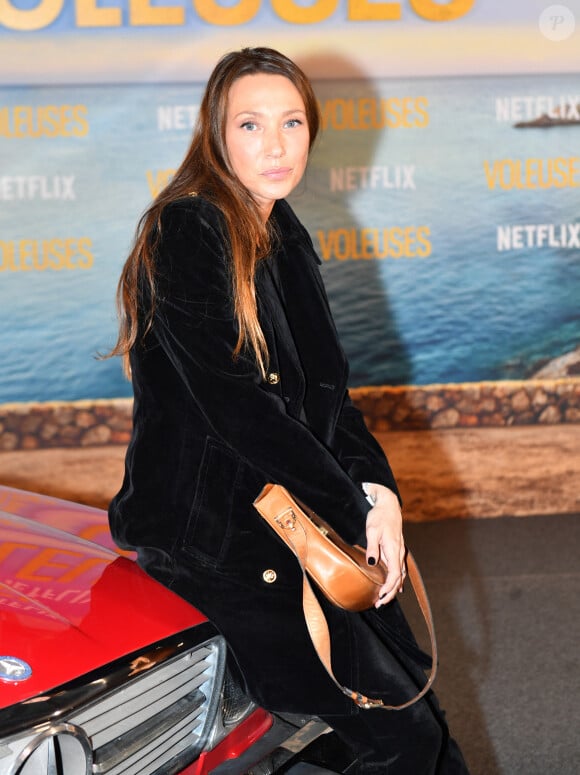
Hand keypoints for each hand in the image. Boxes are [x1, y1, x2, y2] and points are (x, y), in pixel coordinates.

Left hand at [364, 483, 405, 606]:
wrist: (389, 505)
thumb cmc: (379, 517)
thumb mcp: (372, 530)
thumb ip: (372, 547)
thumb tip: (372, 563)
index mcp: (394, 549)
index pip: (395, 574)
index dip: (389, 588)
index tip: (381, 596)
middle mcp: (399, 552)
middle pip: (399, 578)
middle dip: (390, 593)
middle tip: (379, 604)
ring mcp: (399, 551)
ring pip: (400, 574)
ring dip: (393, 588)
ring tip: (384, 598)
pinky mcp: (397, 549)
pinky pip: (400, 569)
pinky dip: (397, 580)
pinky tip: (394, 586)